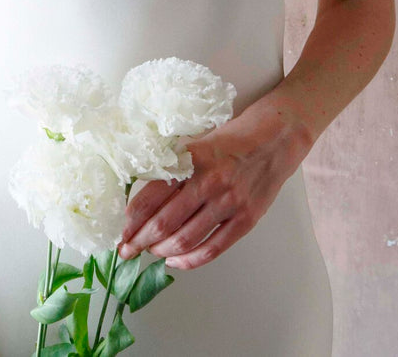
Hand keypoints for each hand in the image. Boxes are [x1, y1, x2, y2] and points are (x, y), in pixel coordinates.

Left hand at [114, 99, 312, 269]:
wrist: (277, 136)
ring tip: (150, 253)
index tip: (121, 231)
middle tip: (126, 250)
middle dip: (140, 241)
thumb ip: (173, 166)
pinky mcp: (247, 219)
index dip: (132, 219)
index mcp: (191, 160)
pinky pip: (213, 247)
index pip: (151, 196)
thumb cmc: (232, 137)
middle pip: (164, 222)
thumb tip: (143, 195)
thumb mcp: (197, 142)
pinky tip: (176, 261)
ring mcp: (229, 203)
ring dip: (161, 250)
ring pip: (185, 238)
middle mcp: (209, 183)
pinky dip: (191, 259)